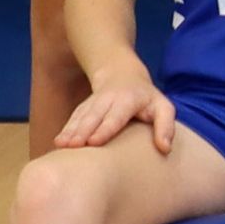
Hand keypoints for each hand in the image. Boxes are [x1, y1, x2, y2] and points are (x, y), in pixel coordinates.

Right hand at [56, 76, 173, 152]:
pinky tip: (58, 142)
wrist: (122, 74)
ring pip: (80, 116)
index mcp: (129, 101)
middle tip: (73, 146)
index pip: (116, 116)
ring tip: (61, 145)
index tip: (94, 141)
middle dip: (82, 130)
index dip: (105, 128)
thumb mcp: (163, 107)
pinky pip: (73, 118)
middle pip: (93, 116)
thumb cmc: (147, 98)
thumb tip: (165, 148)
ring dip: (70, 130)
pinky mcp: (83, 107)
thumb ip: (166, 126)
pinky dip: (65, 129)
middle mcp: (108, 100)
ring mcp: (93, 103)